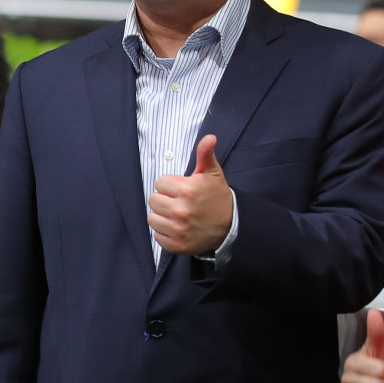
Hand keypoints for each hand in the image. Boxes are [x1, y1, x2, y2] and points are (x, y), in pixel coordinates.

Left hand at [148, 134, 231, 255]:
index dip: (170, 185)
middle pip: (153, 200)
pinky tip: (178, 227)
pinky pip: (157, 235)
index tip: (182, 189)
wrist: (231, 225)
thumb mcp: (213, 174)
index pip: (160, 183)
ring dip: (162, 216)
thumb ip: (205, 154)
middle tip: (180, 202)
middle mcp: (181, 210)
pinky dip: (165, 232)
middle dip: (165, 199)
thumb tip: (209, 137)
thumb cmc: (218, 197)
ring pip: (152, 218)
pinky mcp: (177, 245)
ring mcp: (178, 229)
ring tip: (178, 215)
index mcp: (187, 190)